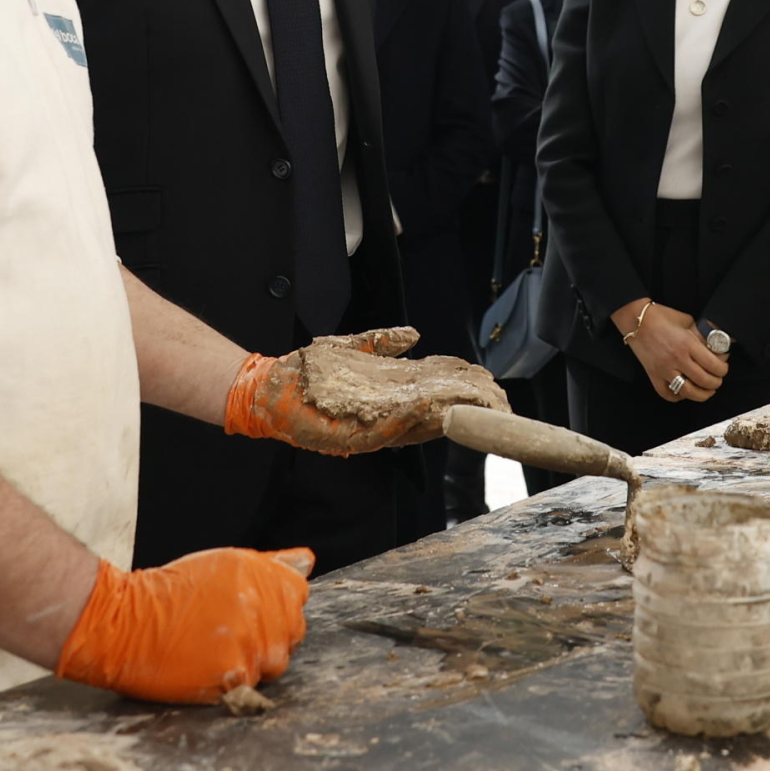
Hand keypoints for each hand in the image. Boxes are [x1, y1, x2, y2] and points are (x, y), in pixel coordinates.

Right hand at [55, 548, 312, 703]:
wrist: (125, 622)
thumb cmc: (172, 591)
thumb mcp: (224, 564)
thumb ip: (271, 565)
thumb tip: (307, 561)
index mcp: (264, 574)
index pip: (298, 595)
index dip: (276, 606)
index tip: (251, 610)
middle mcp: (265, 605)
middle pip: (292, 631)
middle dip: (268, 634)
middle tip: (228, 632)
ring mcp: (252, 640)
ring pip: (276, 662)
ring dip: (252, 659)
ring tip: (215, 649)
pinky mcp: (236, 671)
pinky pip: (251, 683)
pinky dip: (232, 680)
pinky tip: (206, 666)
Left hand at [223, 330, 507, 453]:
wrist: (268, 391)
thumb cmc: (306, 373)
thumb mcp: (351, 349)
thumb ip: (383, 342)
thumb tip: (414, 334)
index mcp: (392, 393)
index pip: (441, 389)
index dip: (469, 386)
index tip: (493, 384)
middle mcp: (389, 412)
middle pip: (443, 408)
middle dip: (473, 405)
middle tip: (501, 401)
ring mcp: (375, 425)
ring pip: (426, 420)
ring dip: (456, 412)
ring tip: (485, 405)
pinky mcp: (357, 435)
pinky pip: (395, 426)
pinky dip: (418, 415)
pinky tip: (439, 404)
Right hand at [612, 299, 726, 402]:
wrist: (636, 319)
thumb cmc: (661, 316)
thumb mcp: (686, 321)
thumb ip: (699, 336)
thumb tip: (713, 347)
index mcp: (687, 344)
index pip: (713, 365)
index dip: (723, 370)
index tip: (723, 368)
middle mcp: (677, 359)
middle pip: (704, 381)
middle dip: (716, 383)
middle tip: (717, 380)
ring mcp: (664, 369)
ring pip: (688, 392)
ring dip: (701, 395)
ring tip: (706, 391)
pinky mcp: (653, 375)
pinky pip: (667, 394)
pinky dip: (678, 397)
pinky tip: (684, 392)